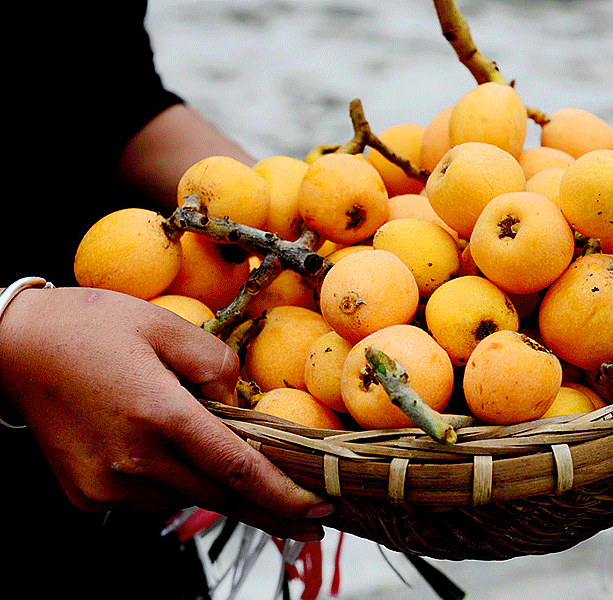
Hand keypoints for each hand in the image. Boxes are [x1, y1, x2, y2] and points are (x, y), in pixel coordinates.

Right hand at [0, 286, 331, 540]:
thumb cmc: (92, 327)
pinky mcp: (87, 497)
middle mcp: (132, 461)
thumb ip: (217, 365)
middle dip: (268, 510)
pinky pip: (152, 497)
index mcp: (158, 415)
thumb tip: (238, 408)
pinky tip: (162, 448)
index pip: (237, 468)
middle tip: (308, 523)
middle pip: (219, 496)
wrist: (14, 349)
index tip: (317, 512)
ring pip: (186, 496)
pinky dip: (172, 480)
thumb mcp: (167, 325)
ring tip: (208, 446)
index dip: (282, 495)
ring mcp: (106, 486)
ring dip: (212, 482)